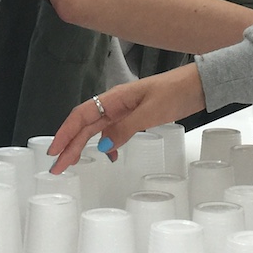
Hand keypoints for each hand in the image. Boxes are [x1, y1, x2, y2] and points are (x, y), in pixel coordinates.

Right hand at [48, 66, 206, 172]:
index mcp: (115, 98)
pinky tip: (109, 155)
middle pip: (85, 125)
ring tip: (72, 163)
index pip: (81, 116)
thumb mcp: (151, 112)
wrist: (198, 85)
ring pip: (96, 129)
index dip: (65, 134)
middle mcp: (115, 104)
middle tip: (57, 167)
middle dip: (69, 146)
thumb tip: (104, 146)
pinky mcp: (135, 116)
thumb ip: (126, 128)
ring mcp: (124, 110)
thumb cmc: (176, 91)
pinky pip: (113, 130)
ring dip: (82, 145)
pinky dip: (107, 144)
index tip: (54, 152)